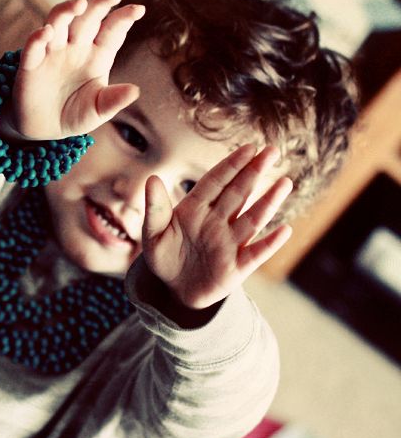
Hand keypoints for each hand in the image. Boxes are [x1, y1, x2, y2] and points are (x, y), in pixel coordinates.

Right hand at [9, 0, 144, 140]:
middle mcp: (76, 47)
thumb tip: (135, 91)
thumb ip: (115, 100)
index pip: (112, 31)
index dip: (123, 19)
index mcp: (98, 55)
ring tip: (80, 4)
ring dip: (67, 11)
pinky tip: (46, 32)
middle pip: (87, 19)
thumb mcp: (99, 110)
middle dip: (99, 4)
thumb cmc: (75, 114)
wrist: (45, 129)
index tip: (139, 10)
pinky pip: (33, 47)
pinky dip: (38, 38)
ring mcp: (52, 52)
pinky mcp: (31, 64)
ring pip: (58, 22)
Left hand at [141, 144, 293, 309]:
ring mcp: (229, 243)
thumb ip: (156, 208)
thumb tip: (152, 179)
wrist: (173, 290)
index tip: (248, 148)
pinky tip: (285, 230)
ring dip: (268, 202)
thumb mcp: (153, 234)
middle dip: (254, 172)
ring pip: (252, 219)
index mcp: (196, 209)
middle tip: (272, 150)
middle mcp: (217, 221)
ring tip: (285, 182)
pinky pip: (256, 254)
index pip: (216, 182)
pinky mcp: (236, 268)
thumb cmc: (164, 256)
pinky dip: (270, 244)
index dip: (232, 165)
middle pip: (239, 193)